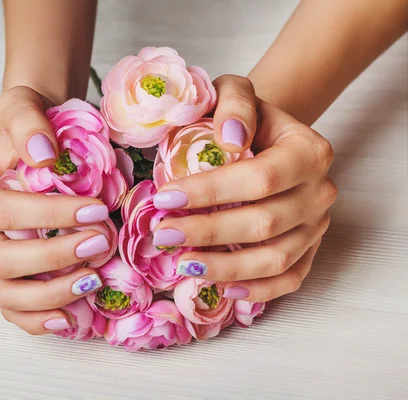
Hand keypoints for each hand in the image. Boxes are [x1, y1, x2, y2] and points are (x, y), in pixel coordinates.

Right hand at [0, 86, 108, 334]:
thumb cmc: (26, 128)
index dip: (45, 215)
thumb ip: (27, 122)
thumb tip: (43, 155)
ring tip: (93, 280)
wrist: (35, 142)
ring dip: (51, 293)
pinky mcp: (8, 277)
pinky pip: (14, 310)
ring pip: (7, 293)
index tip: (94, 209)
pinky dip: (39, 320)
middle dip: (53, 256)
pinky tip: (71, 318)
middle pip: (0, 259)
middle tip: (102, 241)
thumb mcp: (22, 107)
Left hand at [152, 75, 336, 301]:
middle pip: (265, 223)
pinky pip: (288, 279)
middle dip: (208, 233)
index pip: (259, 178)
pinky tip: (221, 288)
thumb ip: (234, 105)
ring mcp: (316, 226)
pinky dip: (256, 289)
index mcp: (308, 151)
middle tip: (163, 235)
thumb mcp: (236, 93)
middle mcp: (319, 192)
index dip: (210, 192)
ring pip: (276, 259)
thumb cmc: (245, 119)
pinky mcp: (309, 250)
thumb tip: (228, 140)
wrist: (266, 138)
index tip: (164, 199)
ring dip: (226, 267)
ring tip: (183, 265)